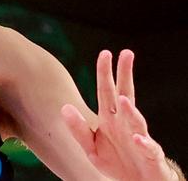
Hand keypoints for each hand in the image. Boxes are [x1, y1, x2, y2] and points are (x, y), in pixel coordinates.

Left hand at [62, 50, 175, 180]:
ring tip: (123, 100)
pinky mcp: (151, 156)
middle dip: (125, 74)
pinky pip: (148, 148)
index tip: (105, 53)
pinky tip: (137, 139)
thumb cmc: (116, 163)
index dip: (105, 73)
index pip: (107, 91)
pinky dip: (143, 143)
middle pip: (126, 94)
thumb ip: (78, 129)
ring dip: (130, 111)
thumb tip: (64, 107)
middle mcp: (125, 123)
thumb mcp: (91, 149)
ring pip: (136, 120)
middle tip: (126, 53)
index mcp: (109, 119)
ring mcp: (139, 137)